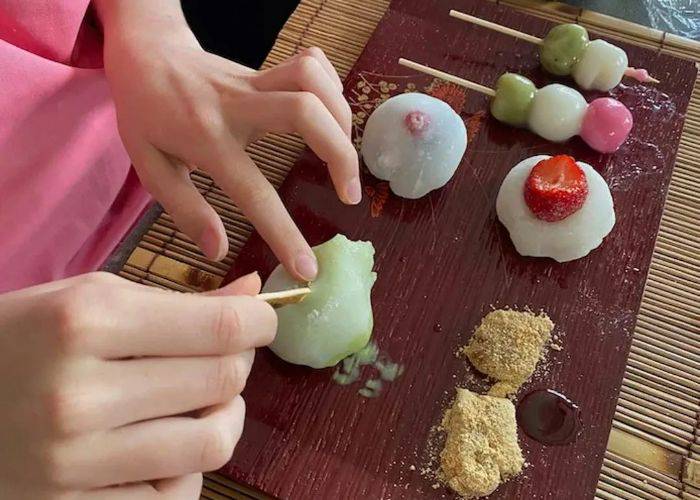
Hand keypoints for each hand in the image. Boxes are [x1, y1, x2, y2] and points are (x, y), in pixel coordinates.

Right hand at [0, 272, 275, 498]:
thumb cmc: (22, 339)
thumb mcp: (90, 300)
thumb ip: (176, 301)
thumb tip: (254, 295)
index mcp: (87, 322)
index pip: (221, 328)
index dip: (261, 323)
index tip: (263, 322)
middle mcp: (80, 395)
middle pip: (223, 382)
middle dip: (239, 364)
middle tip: (224, 356)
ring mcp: (73, 463)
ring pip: (212, 443)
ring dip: (224, 417)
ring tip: (203, 402)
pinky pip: (174, 495)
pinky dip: (184, 468)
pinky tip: (164, 447)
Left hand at [97, 0, 358, 280]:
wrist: (144, 53)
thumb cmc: (145, 115)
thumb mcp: (150, 168)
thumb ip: (185, 209)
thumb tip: (218, 250)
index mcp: (206, 141)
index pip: (254, 192)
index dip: (285, 235)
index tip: (307, 269)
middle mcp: (236, 106)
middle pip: (305, 113)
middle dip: (341, 154)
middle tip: (349, 194)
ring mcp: (253, 81)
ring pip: (312, 80)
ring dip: (341, 116)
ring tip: (343, 152)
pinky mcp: (264, 69)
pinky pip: (311, 63)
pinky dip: (331, 86)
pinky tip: (329, 113)